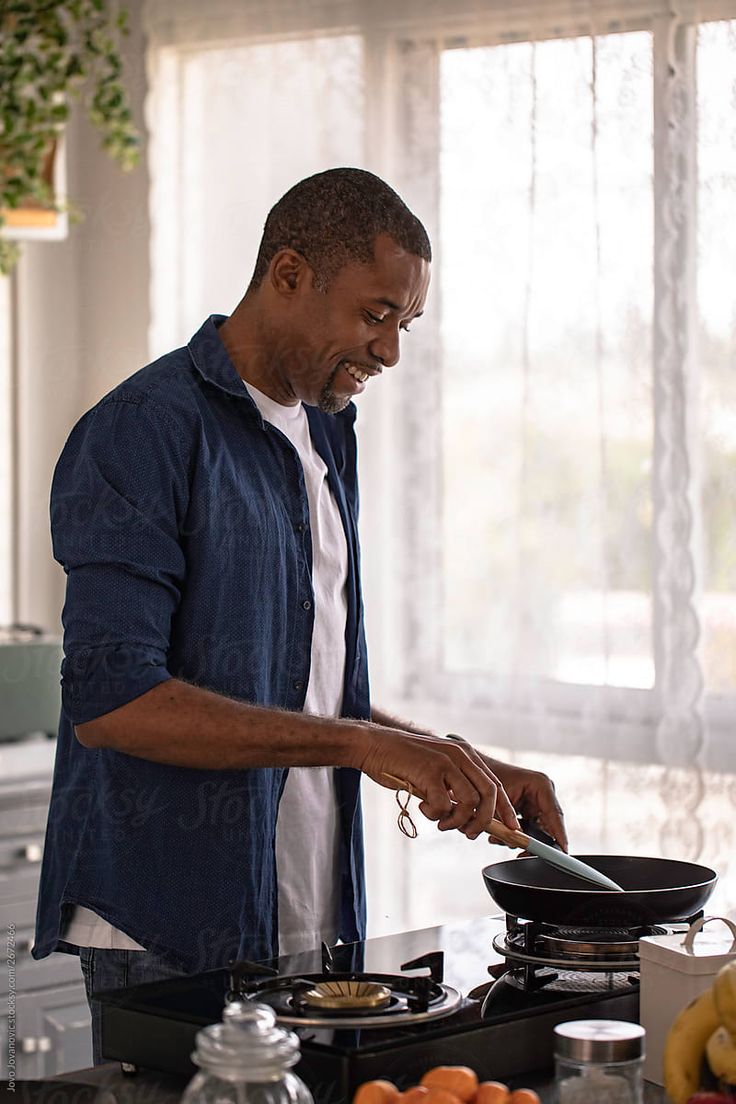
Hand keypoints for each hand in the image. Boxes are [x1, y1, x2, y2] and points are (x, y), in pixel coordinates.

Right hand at [357, 727, 520, 838]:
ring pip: (469, 802)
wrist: (374, 746)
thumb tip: (470, 817)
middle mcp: (460, 755)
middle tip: (470, 834)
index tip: (510, 829)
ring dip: (456, 821)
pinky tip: (422, 807)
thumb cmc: (402, 762)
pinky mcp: (429, 771)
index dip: (505, 810)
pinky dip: (434, 814)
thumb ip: (453, 787)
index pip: (495, 785)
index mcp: (465, 754)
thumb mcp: (436, 770)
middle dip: (484, 821)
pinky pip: (443, 805)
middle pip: (489, 794)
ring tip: (441, 822)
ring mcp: (445, 762)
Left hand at [478, 754, 567, 851]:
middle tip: (523, 854)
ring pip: (538, 831)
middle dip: (536, 843)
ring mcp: (538, 802)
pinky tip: (500, 836)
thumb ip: (509, 823)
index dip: (560, 835)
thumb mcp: (497, 803)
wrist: (475, 772)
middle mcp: (543, 793)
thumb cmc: (486, 780)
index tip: (563, 851)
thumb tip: (518, 842)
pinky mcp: (530, 810)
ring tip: (500, 839)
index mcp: (541, 784)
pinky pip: (529, 829)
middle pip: (549, 826)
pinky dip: (516, 835)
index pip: (555, 814)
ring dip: (521, 839)